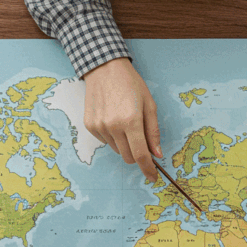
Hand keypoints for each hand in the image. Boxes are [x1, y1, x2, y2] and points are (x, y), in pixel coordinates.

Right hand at [82, 58, 161, 181]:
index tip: (153, 177)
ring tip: (125, 122)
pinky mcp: (90, 126)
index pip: (141, 155)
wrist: (104, 68)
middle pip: (128, 157)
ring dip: (124, 144)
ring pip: (117, 150)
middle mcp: (113, 126)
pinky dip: (113, 137)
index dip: (148, 169)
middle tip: (141, 141)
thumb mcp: (149, 105)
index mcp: (131, 121)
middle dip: (137, 155)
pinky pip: (106, 142)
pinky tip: (113, 119)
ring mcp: (100, 127)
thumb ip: (153, 132)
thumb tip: (156, 154)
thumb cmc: (130, 84)